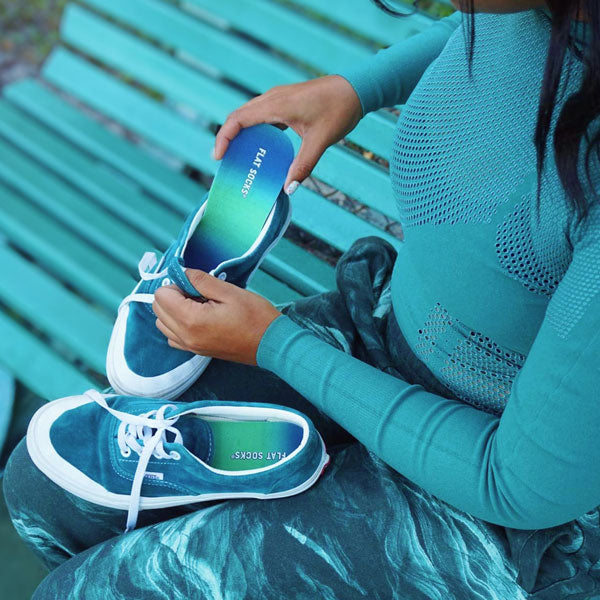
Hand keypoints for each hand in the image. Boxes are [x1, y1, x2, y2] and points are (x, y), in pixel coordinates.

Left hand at [152, 270, 281, 365]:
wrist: (271, 344)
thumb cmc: (255, 317)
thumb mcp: (229, 291)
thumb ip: (200, 280)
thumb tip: (182, 273)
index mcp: (191, 320)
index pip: (161, 295)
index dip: (176, 284)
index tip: (196, 284)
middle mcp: (185, 336)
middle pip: (158, 310)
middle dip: (173, 296)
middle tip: (198, 292)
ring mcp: (190, 346)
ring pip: (162, 323)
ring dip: (174, 310)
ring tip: (199, 305)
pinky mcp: (196, 351)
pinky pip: (173, 336)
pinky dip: (178, 324)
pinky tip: (198, 318)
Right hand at [213, 75, 362, 192]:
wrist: (357, 88)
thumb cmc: (339, 109)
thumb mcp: (320, 141)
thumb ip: (303, 165)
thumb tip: (288, 188)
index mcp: (276, 105)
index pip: (238, 120)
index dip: (224, 138)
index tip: (218, 157)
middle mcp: (272, 98)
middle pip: (239, 117)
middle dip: (228, 138)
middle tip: (226, 162)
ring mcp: (279, 99)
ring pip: (250, 116)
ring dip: (242, 135)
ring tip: (241, 157)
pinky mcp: (286, 102)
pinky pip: (263, 116)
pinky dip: (257, 132)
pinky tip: (263, 149)